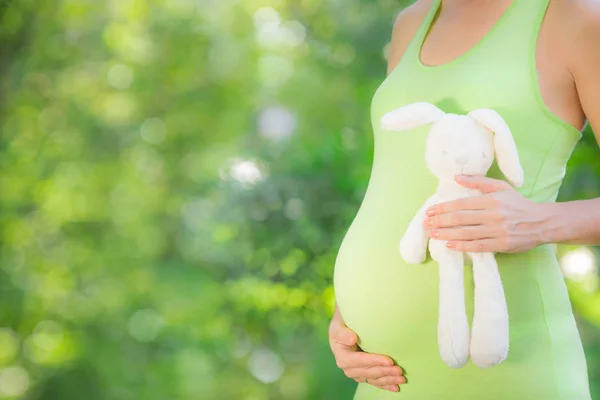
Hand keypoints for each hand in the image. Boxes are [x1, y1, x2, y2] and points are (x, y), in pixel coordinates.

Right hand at [329, 308, 405, 391]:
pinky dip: (385, 385)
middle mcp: (348, 368)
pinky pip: (374, 382)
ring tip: (401, 379)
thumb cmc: (342, 323)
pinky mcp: (362, 375)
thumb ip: (342, 333)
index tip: (389, 361)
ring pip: (373, 379)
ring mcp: (356, 373)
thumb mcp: (338, 325)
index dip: (374, 361)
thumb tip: (351, 339)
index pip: (360, 361)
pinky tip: (395, 387)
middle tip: (399, 370)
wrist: (343, 327)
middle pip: (368, 372)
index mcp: (342, 356)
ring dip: (388, 379)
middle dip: (384, 372)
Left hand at [423, 175, 550, 252]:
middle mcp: (493, 215)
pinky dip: (463, 246)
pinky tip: (450, 246)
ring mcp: (497, 231)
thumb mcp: (500, 187)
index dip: (443, 208)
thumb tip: (456, 177)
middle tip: (426, 224)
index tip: (430, 211)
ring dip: (447, 234)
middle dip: (441, 221)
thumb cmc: (517, 204)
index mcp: (491, 200)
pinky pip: (478, 246)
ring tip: (433, 234)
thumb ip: (478, 181)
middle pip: (461, 219)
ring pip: (467, 233)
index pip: (461, 204)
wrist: (542, 222)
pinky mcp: (502, 244)